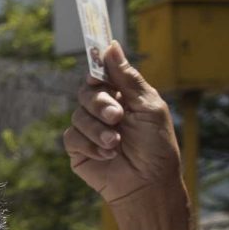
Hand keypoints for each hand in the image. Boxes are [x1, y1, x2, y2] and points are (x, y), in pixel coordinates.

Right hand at [65, 41, 183, 206]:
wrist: (148, 183)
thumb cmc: (156, 145)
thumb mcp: (148, 106)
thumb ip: (127, 77)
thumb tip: (111, 45)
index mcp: (123, 95)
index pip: (102, 74)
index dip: (97, 70)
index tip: (98, 72)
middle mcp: (104, 110)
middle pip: (87, 93)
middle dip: (101, 104)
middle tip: (117, 117)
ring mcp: (90, 129)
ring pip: (78, 115)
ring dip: (98, 129)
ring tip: (116, 143)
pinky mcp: (79, 148)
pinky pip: (72, 137)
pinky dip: (90, 145)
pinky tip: (108, 154)